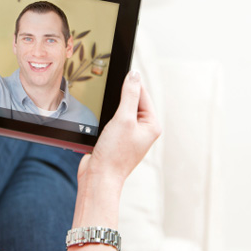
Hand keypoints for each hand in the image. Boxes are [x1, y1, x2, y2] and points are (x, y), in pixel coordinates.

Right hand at [79, 70, 160, 185]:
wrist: (99, 176)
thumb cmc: (114, 153)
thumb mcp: (123, 119)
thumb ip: (129, 95)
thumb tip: (134, 75)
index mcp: (152, 125)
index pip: (143, 94)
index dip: (130, 84)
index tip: (117, 74)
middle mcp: (143, 130)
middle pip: (132, 101)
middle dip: (118, 98)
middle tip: (108, 100)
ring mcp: (130, 135)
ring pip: (120, 110)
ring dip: (111, 109)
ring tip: (105, 117)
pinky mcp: (117, 139)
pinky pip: (112, 120)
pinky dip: (105, 118)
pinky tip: (100, 123)